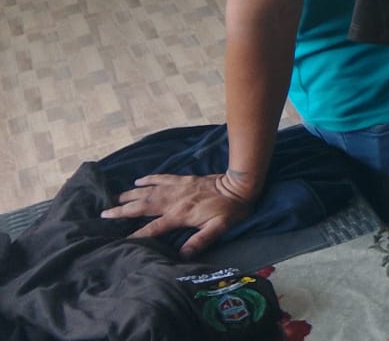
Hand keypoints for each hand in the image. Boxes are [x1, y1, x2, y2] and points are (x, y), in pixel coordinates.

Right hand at [101, 172, 255, 256]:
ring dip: (130, 195)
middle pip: (142, 207)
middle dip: (122, 211)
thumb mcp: (219, 228)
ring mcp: (177, 188)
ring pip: (148, 191)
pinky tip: (138, 181)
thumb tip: (183, 255)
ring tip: (114, 199)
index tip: (120, 242)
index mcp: (180, 214)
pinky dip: (149, 179)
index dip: (137, 236)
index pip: (153, 228)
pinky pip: (161, 177)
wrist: (240, 184)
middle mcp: (173, 200)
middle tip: (103, 214)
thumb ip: (200, 241)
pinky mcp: (183, 179)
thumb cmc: (230, 209)